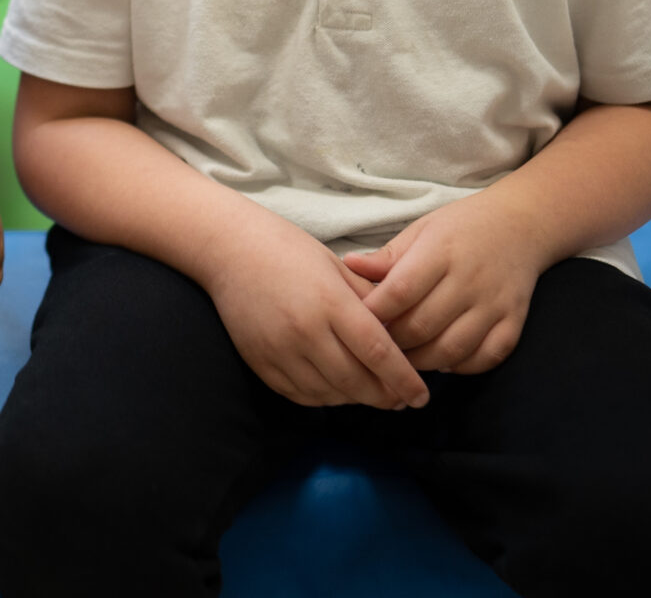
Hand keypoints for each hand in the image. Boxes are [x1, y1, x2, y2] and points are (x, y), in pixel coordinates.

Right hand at [199, 213, 429, 409]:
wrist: (229, 249)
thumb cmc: (288, 250)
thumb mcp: (337, 266)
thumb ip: (369, 300)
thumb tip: (401, 333)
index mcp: (330, 302)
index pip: (377, 352)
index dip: (403, 380)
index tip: (421, 396)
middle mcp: (305, 331)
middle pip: (356, 381)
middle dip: (385, 396)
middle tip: (402, 400)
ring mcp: (280, 350)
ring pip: (329, 394)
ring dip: (355, 399)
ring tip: (372, 394)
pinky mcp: (261, 362)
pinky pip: (300, 395)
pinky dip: (324, 399)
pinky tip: (337, 391)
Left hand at [345, 191, 551, 374]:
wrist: (521, 224)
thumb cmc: (462, 227)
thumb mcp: (421, 230)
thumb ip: (387, 256)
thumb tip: (347, 266)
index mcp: (441, 250)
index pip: (401, 291)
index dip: (374, 313)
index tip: (355, 321)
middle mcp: (470, 279)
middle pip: (422, 326)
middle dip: (392, 343)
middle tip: (374, 346)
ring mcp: (495, 303)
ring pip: (452, 349)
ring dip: (421, 362)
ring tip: (402, 358)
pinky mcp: (514, 321)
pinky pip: (487, 358)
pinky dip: (461, 367)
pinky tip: (441, 360)